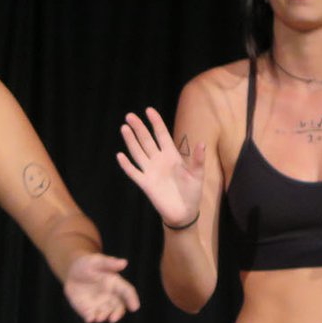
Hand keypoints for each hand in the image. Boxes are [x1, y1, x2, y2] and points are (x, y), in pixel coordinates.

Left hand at [64, 253, 140, 322]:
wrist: (72, 272)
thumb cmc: (88, 264)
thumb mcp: (96, 261)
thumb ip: (109, 263)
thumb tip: (124, 263)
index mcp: (116, 284)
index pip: (128, 292)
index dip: (132, 299)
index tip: (135, 308)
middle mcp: (111, 297)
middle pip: (118, 307)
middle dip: (117, 314)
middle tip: (113, 319)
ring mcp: (100, 304)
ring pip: (105, 314)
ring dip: (103, 317)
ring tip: (99, 318)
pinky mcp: (88, 309)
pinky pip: (91, 316)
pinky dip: (90, 318)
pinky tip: (89, 319)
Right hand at [116, 107, 204, 227]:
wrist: (183, 212)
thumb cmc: (192, 192)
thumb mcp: (197, 175)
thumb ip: (197, 160)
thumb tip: (201, 143)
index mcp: (172, 155)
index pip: (161, 135)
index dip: (156, 122)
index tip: (148, 110)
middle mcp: (159, 160)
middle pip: (146, 140)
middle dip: (138, 128)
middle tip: (130, 115)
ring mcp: (150, 171)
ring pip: (138, 152)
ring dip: (131, 141)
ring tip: (124, 128)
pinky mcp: (145, 183)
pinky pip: (134, 172)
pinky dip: (126, 165)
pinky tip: (120, 156)